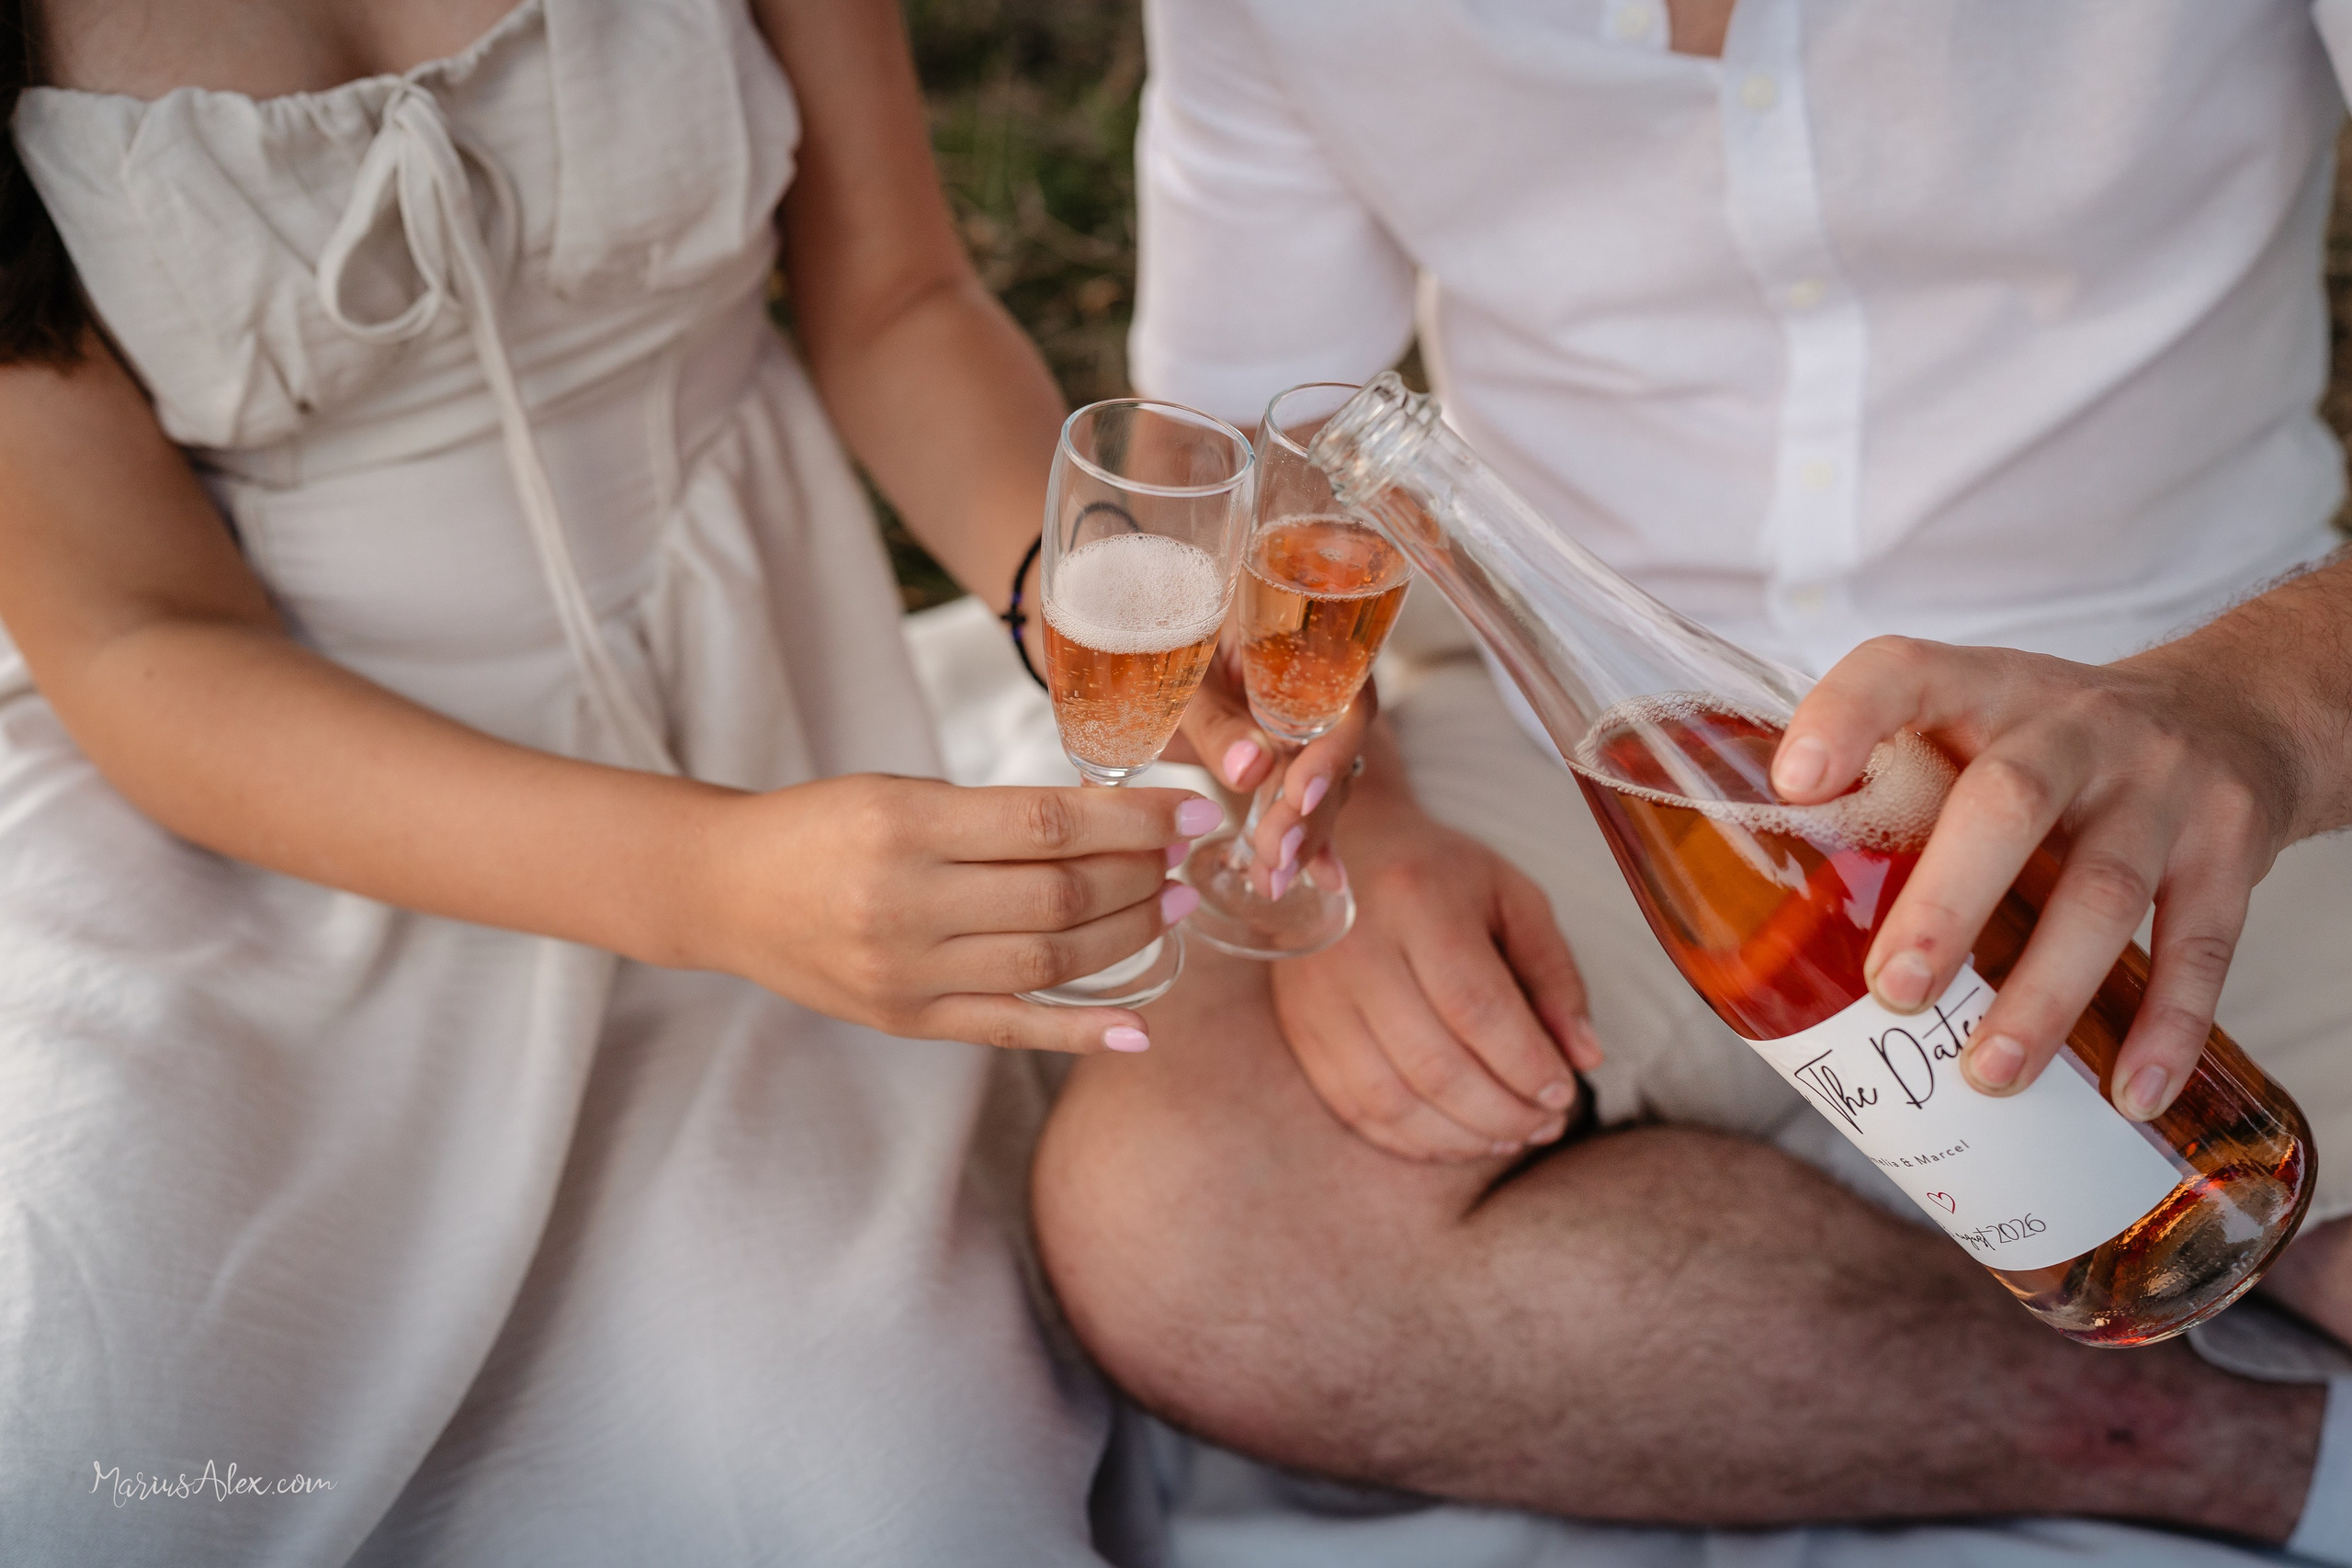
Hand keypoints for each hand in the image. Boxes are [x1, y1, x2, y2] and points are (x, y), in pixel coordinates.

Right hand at [691, 774, 1222, 1053]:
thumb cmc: (824, 827)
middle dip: (1140, 875)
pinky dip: (1081, 1032)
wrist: (725, 890)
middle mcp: (906, 902)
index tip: (1190, 812)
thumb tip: (1116, 824)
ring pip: (1049, 957)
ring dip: (1128, 935)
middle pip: (1060, 894)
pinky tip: (1139, 1027)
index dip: (1134, 820)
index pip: (1048, 824)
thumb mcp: (903, 793)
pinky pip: (1011, 1027)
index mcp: (906, 824)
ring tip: (1169, 908)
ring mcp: (906, 971)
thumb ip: (997, 816)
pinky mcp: (906, 1021)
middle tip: (1181, 859)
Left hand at [1170, 633, 1374, 891]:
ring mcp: (1307, 722)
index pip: (1344, 697)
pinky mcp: (1290, 754)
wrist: (1149, 639)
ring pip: (1322, 782)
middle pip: (1336, 753)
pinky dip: (1310, 839)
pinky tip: (1322, 878)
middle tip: (1276, 856)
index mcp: (1306, 642)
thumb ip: (1214, 717)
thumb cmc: (1166, 640)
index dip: (1330, 751)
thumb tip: (1251, 769)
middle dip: (1309, 813)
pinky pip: (1309, 797)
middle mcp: (1320, 683)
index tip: (1300, 796)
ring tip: (1273, 880)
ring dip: (1302, 835)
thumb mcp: (1182, 673)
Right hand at [1272, 765, 1604, 1160]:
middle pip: (1434, 1064)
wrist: (1340, 851)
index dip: (1527, 1064)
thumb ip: (1553, 974)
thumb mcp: (1512, 899)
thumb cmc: (1441, 877)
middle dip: (1503, 1111)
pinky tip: (1457, 1138)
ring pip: (1391, 1100)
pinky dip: (1411, 1140)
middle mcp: (1355, 948)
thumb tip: (1585, 1057)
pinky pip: (1353, 1108)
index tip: (1565, 1093)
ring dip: (1461, 1137)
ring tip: (1511, 1136)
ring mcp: (1316, 995)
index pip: (1476, 1007)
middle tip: (1547, 1123)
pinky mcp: (1299, 1029)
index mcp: (1416, 900)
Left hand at [1771, 636, 2294, 1118]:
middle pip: (2010, 802)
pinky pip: (2200, 945)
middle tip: (1892, 991)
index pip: (1903, 671)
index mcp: (1982, 691)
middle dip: (1946, 903)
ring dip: (2043, 993)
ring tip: (1987, 1073)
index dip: (1845, 716)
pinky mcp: (2228, 849)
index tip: (1794, 782)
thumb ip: (1887, 789)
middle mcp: (2072, 728)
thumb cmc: (2053, 747)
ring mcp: (2157, 787)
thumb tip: (1755, 911)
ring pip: (2105, 890)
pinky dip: (2165, 1026)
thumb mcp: (1973, 728)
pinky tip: (2129, 1093)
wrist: (2234, 714)